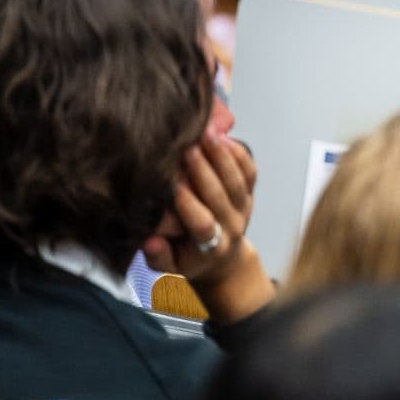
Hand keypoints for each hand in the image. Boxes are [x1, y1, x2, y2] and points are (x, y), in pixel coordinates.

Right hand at [144, 130, 272, 322]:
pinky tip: (222, 135)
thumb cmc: (189, 258)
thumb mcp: (170, 267)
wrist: (223, 259)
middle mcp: (232, 225)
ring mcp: (244, 208)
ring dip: (221, 155)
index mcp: (212, 246)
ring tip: (206, 133)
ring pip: (236, 179)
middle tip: (188, 147)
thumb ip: (159, 256)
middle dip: (204, 170)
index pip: (202, 223)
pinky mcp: (249, 194)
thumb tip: (149, 241)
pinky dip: (238, 153)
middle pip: (221, 195)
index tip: (172, 184)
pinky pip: (249, 171)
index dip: (188, 205)